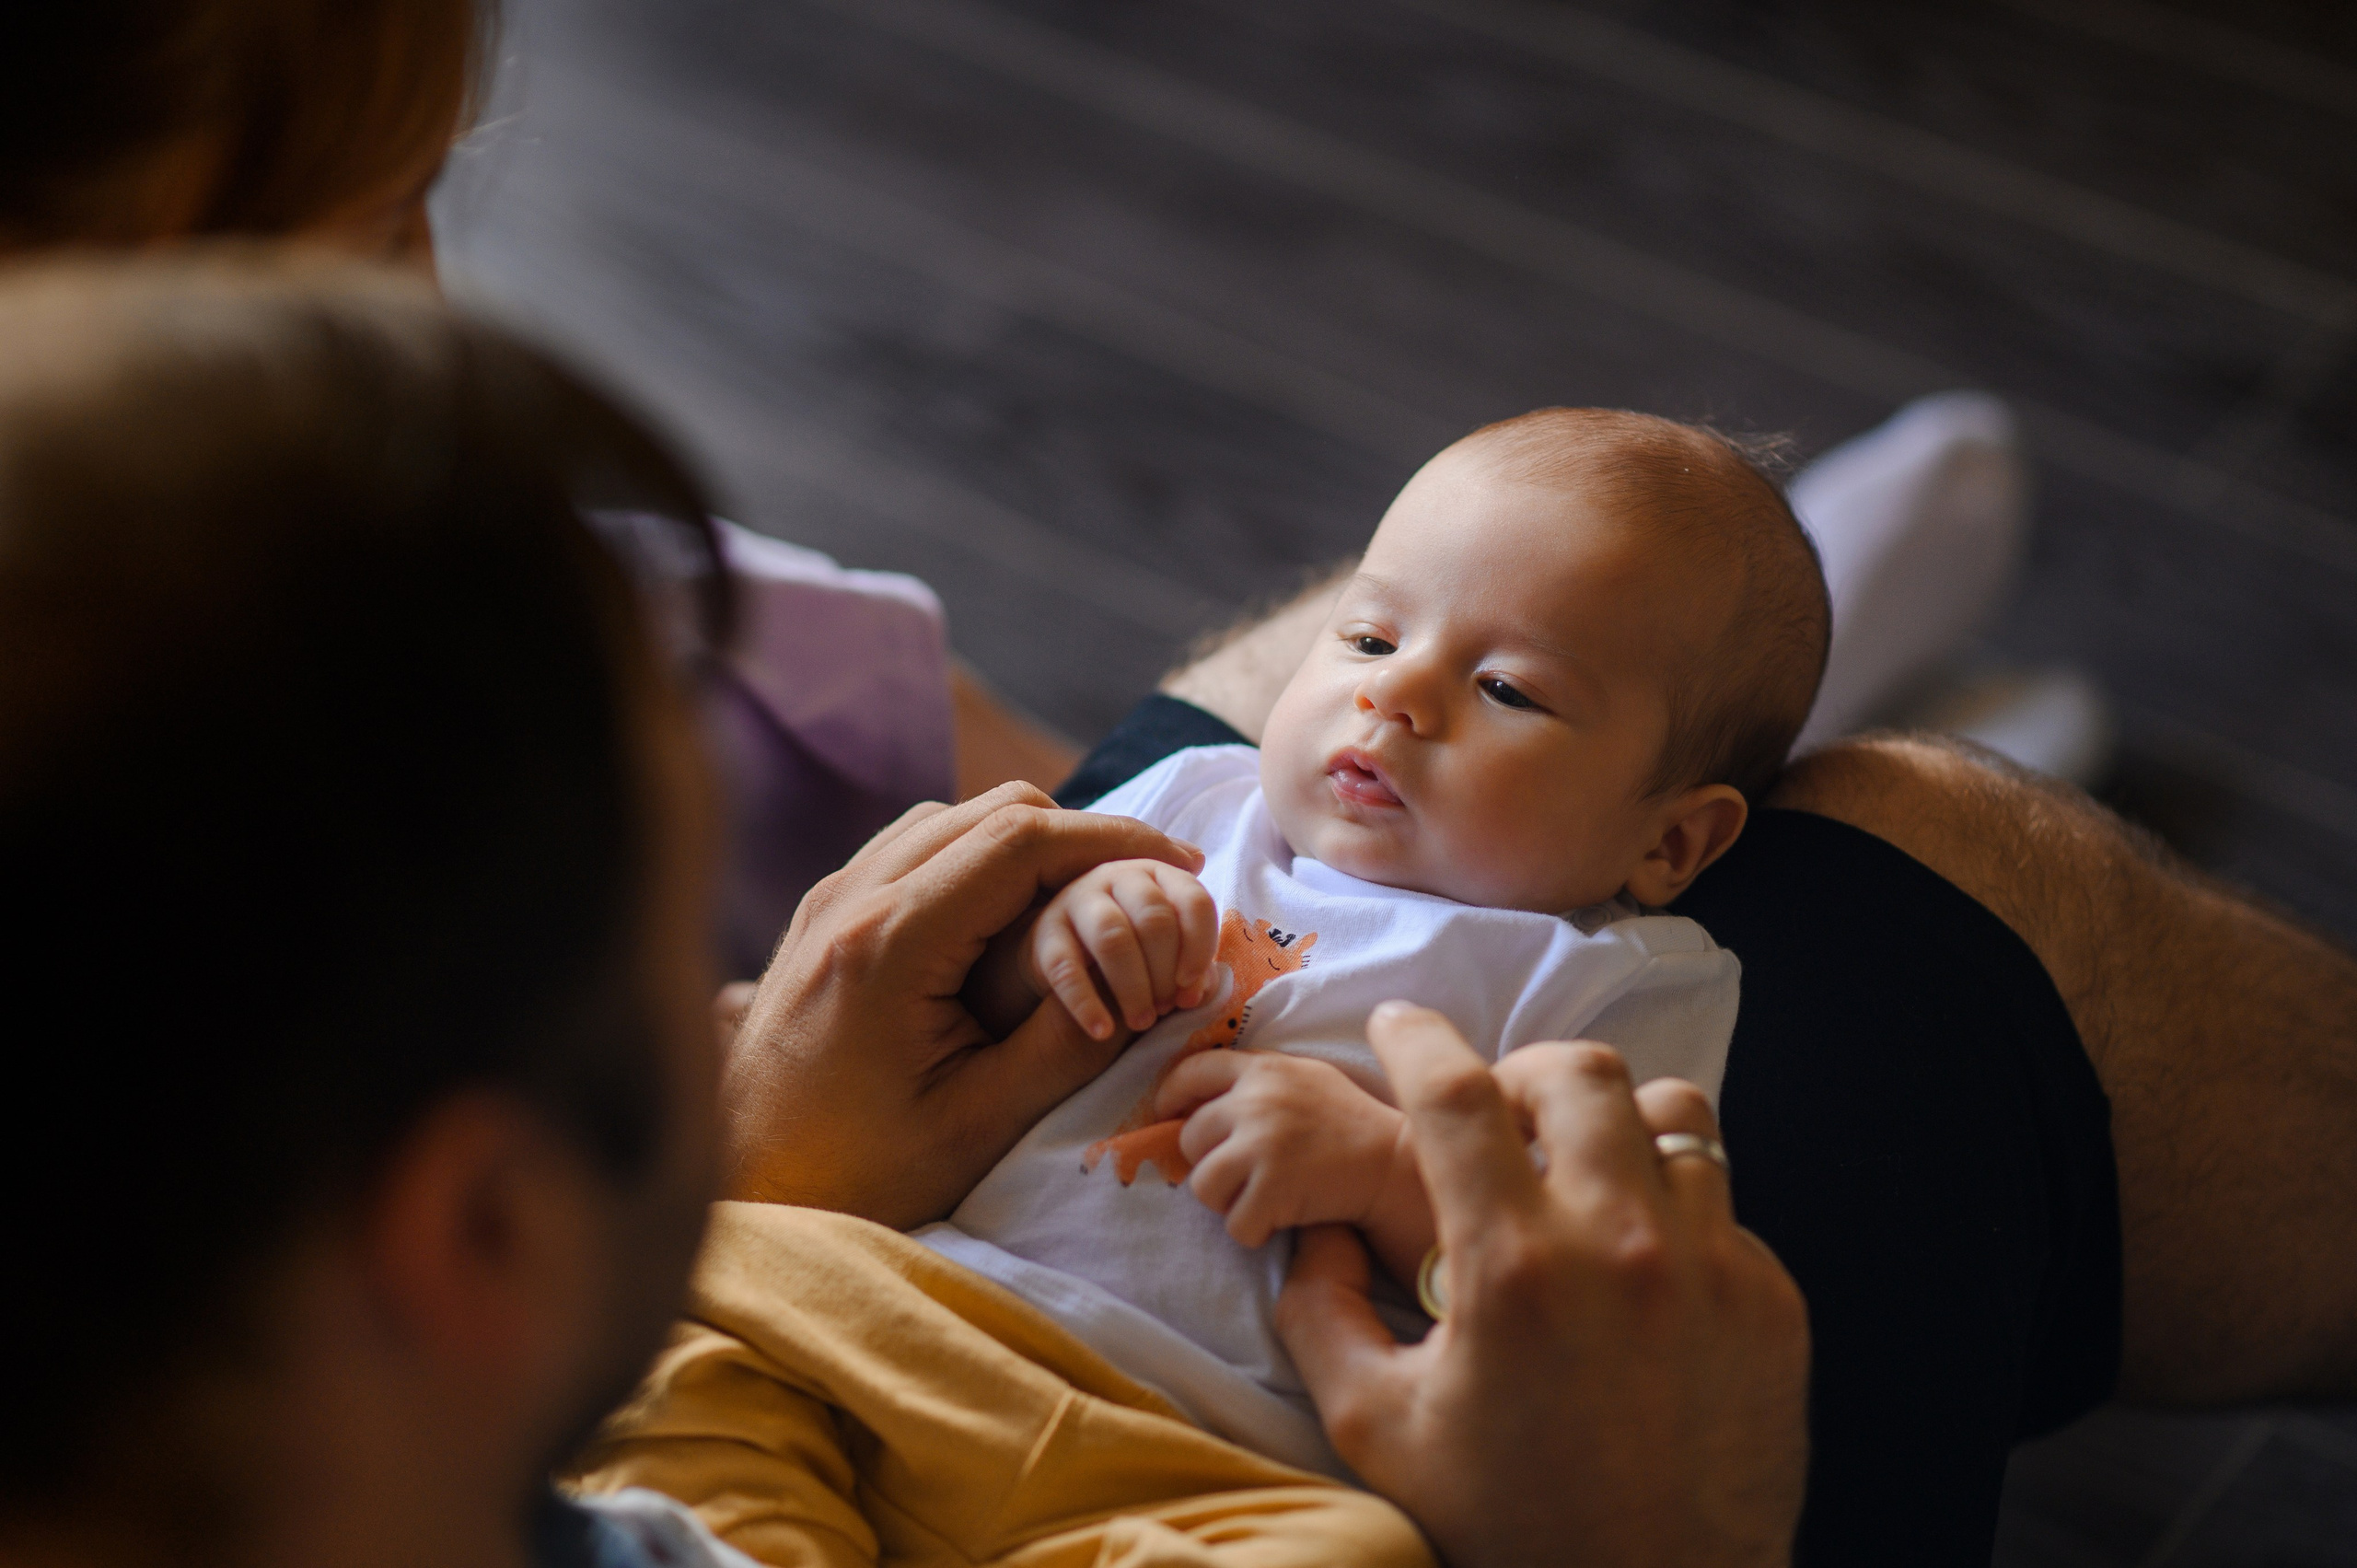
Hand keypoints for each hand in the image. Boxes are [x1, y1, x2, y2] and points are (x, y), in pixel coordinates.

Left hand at [720, 783, 1205, 1228]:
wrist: (740, 1190)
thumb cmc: (858, 1175)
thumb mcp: (981, 1123)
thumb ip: (1067, 1044)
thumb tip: (1150, 981)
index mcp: (889, 942)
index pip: (1021, 838)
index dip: (1114, 839)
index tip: (1182, 865)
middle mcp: (849, 899)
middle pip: (990, 810)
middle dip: (1084, 833)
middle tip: (1157, 874)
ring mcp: (827, 902)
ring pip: (950, 821)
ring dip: (1030, 840)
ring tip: (1099, 887)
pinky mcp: (821, 920)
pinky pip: (914, 851)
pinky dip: (980, 859)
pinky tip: (1020, 909)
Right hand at [1023, 859, 1217, 1039]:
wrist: (1064, 952)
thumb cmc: (1131, 949)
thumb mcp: (1166, 949)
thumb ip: (1192, 962)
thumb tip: (1206, 987)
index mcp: (1158, 873)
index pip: (1193, 900)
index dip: (1200, 947)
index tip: (1192, 987)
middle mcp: (1118, 876)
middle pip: (1154, 920)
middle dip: (1166, 973)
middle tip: (1166, 1009)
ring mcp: (1077, 899)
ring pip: (1114, 939)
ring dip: (1133, 988)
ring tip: (1142, 1022)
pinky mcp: (1044, 932)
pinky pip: (1066, 968)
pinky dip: (1087, 1004)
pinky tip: (1101, 1031)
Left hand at [1155, 1051, 1422, 1262]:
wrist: (1393, 1164)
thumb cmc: (1349, 1122)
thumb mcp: (1305, 1078)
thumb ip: (1256, 1081)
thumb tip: (1195, 1099)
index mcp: (1263, 1069)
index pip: (1192, 1071)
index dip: (1170, 1095)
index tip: (1165, 1114)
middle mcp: (1255, 1101)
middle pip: (1190, 1138)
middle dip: (1210, 1161)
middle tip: (1245, 1174)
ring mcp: (1262, 1145)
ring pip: (1202, 1185)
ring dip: (1228, 1200)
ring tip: (1263, 1196)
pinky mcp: (1272, 1189)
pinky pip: (1234, 1223)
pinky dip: (1254, 1230)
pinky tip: (1282, 1217)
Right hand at [1275, 1003, 1809, 1567]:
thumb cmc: (1510, 1527)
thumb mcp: (1377, 1429)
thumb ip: (1322, 1314)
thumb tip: (1314, 1234)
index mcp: (1514, 1267)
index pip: (1454, 1092)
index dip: (1413, 1038)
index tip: (1397, 1026)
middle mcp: (1622, 1246)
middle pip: (1578, 1072)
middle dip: (1520, 1069)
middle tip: (1493, 1108)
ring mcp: (1714, 1268)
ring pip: (1674, 1114)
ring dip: (1611, 1122)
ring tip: (1577, 1169)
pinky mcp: (1773, 1302)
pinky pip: (1723, 1204)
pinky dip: (1669, 1208)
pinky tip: (1634, 1271)